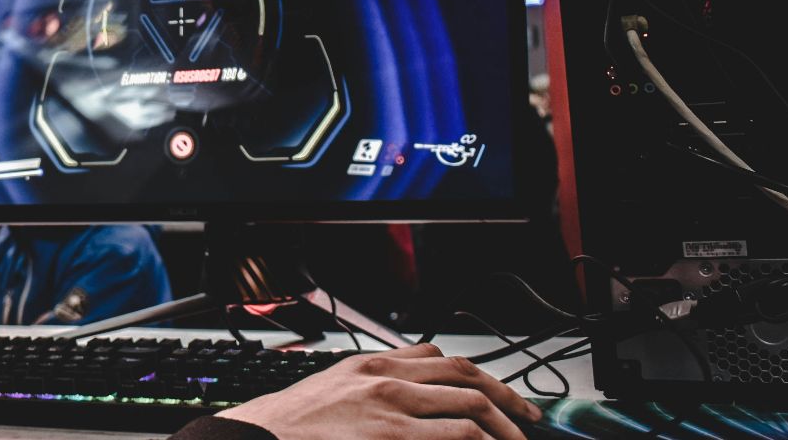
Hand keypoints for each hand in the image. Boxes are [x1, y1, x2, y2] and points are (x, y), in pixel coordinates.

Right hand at [214, 343, 544, 438]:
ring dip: (505, 426)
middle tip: (527, 418)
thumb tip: (409, 390)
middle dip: (506, 397)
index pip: (439, 356)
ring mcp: (390, 407)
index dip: (478, 373)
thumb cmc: (292, 423)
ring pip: (470, 405)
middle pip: (464, 375)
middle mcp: (385, 378)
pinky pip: (456, 436)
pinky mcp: (391, 438)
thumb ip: (372, 382)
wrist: (259, 437)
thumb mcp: (333, 386)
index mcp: (371, 363)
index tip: (496, 392)